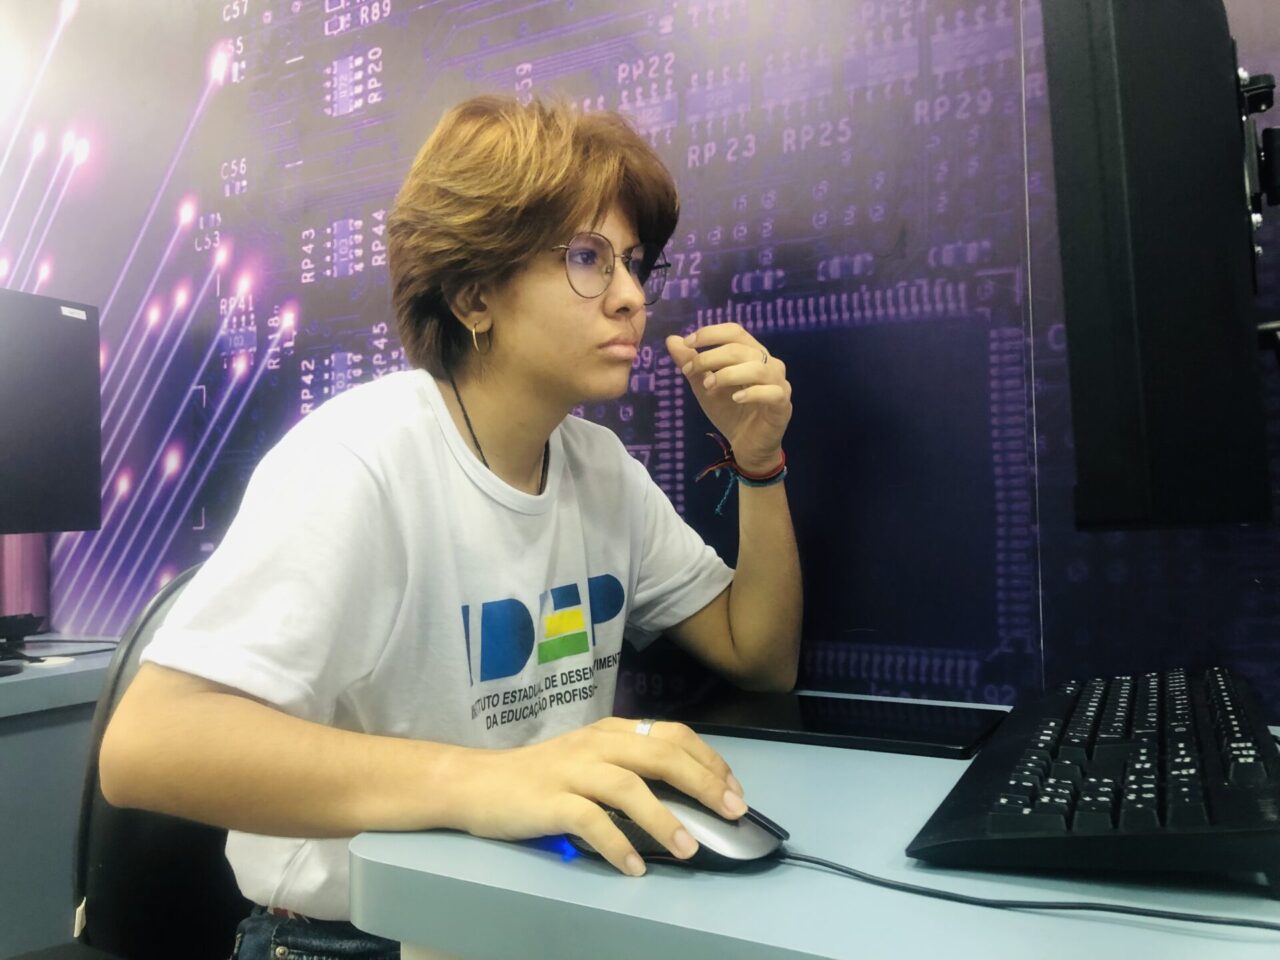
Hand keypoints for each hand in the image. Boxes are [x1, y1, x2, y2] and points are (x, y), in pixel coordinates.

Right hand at [449, 717, 746, 875]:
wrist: (477, 783)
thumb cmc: (540, 776)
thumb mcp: (590, 759)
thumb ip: (630, 767)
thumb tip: (686, 793)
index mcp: (611, 731)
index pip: (672, 735)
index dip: (709, 760)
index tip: (734, 789)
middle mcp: (596, 744)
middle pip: (660, 755)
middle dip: (703, 783)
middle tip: (732, 812)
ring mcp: (571, 771)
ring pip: (628, 786)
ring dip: (664, 818)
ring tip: (691, 847)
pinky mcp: (549, 800)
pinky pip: (590, 821)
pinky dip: (617, 844)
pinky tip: (635, 867)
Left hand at [666, 324, 792, 473]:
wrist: (747, 445)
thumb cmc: (730, 412)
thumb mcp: (704, 386)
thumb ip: (691, 363)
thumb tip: (671, 339)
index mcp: (751, 353)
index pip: (734, 332)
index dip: (711, 334)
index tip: (687, 343)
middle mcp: (769, 363)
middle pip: (741, 348)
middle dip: (710, 357)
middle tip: (690, 371)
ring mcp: (778, 383)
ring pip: (757, 368)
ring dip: (728, 374)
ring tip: (709, 386)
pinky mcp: (783, 404)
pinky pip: (771, 392)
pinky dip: (752, 393)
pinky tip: (735, 399)